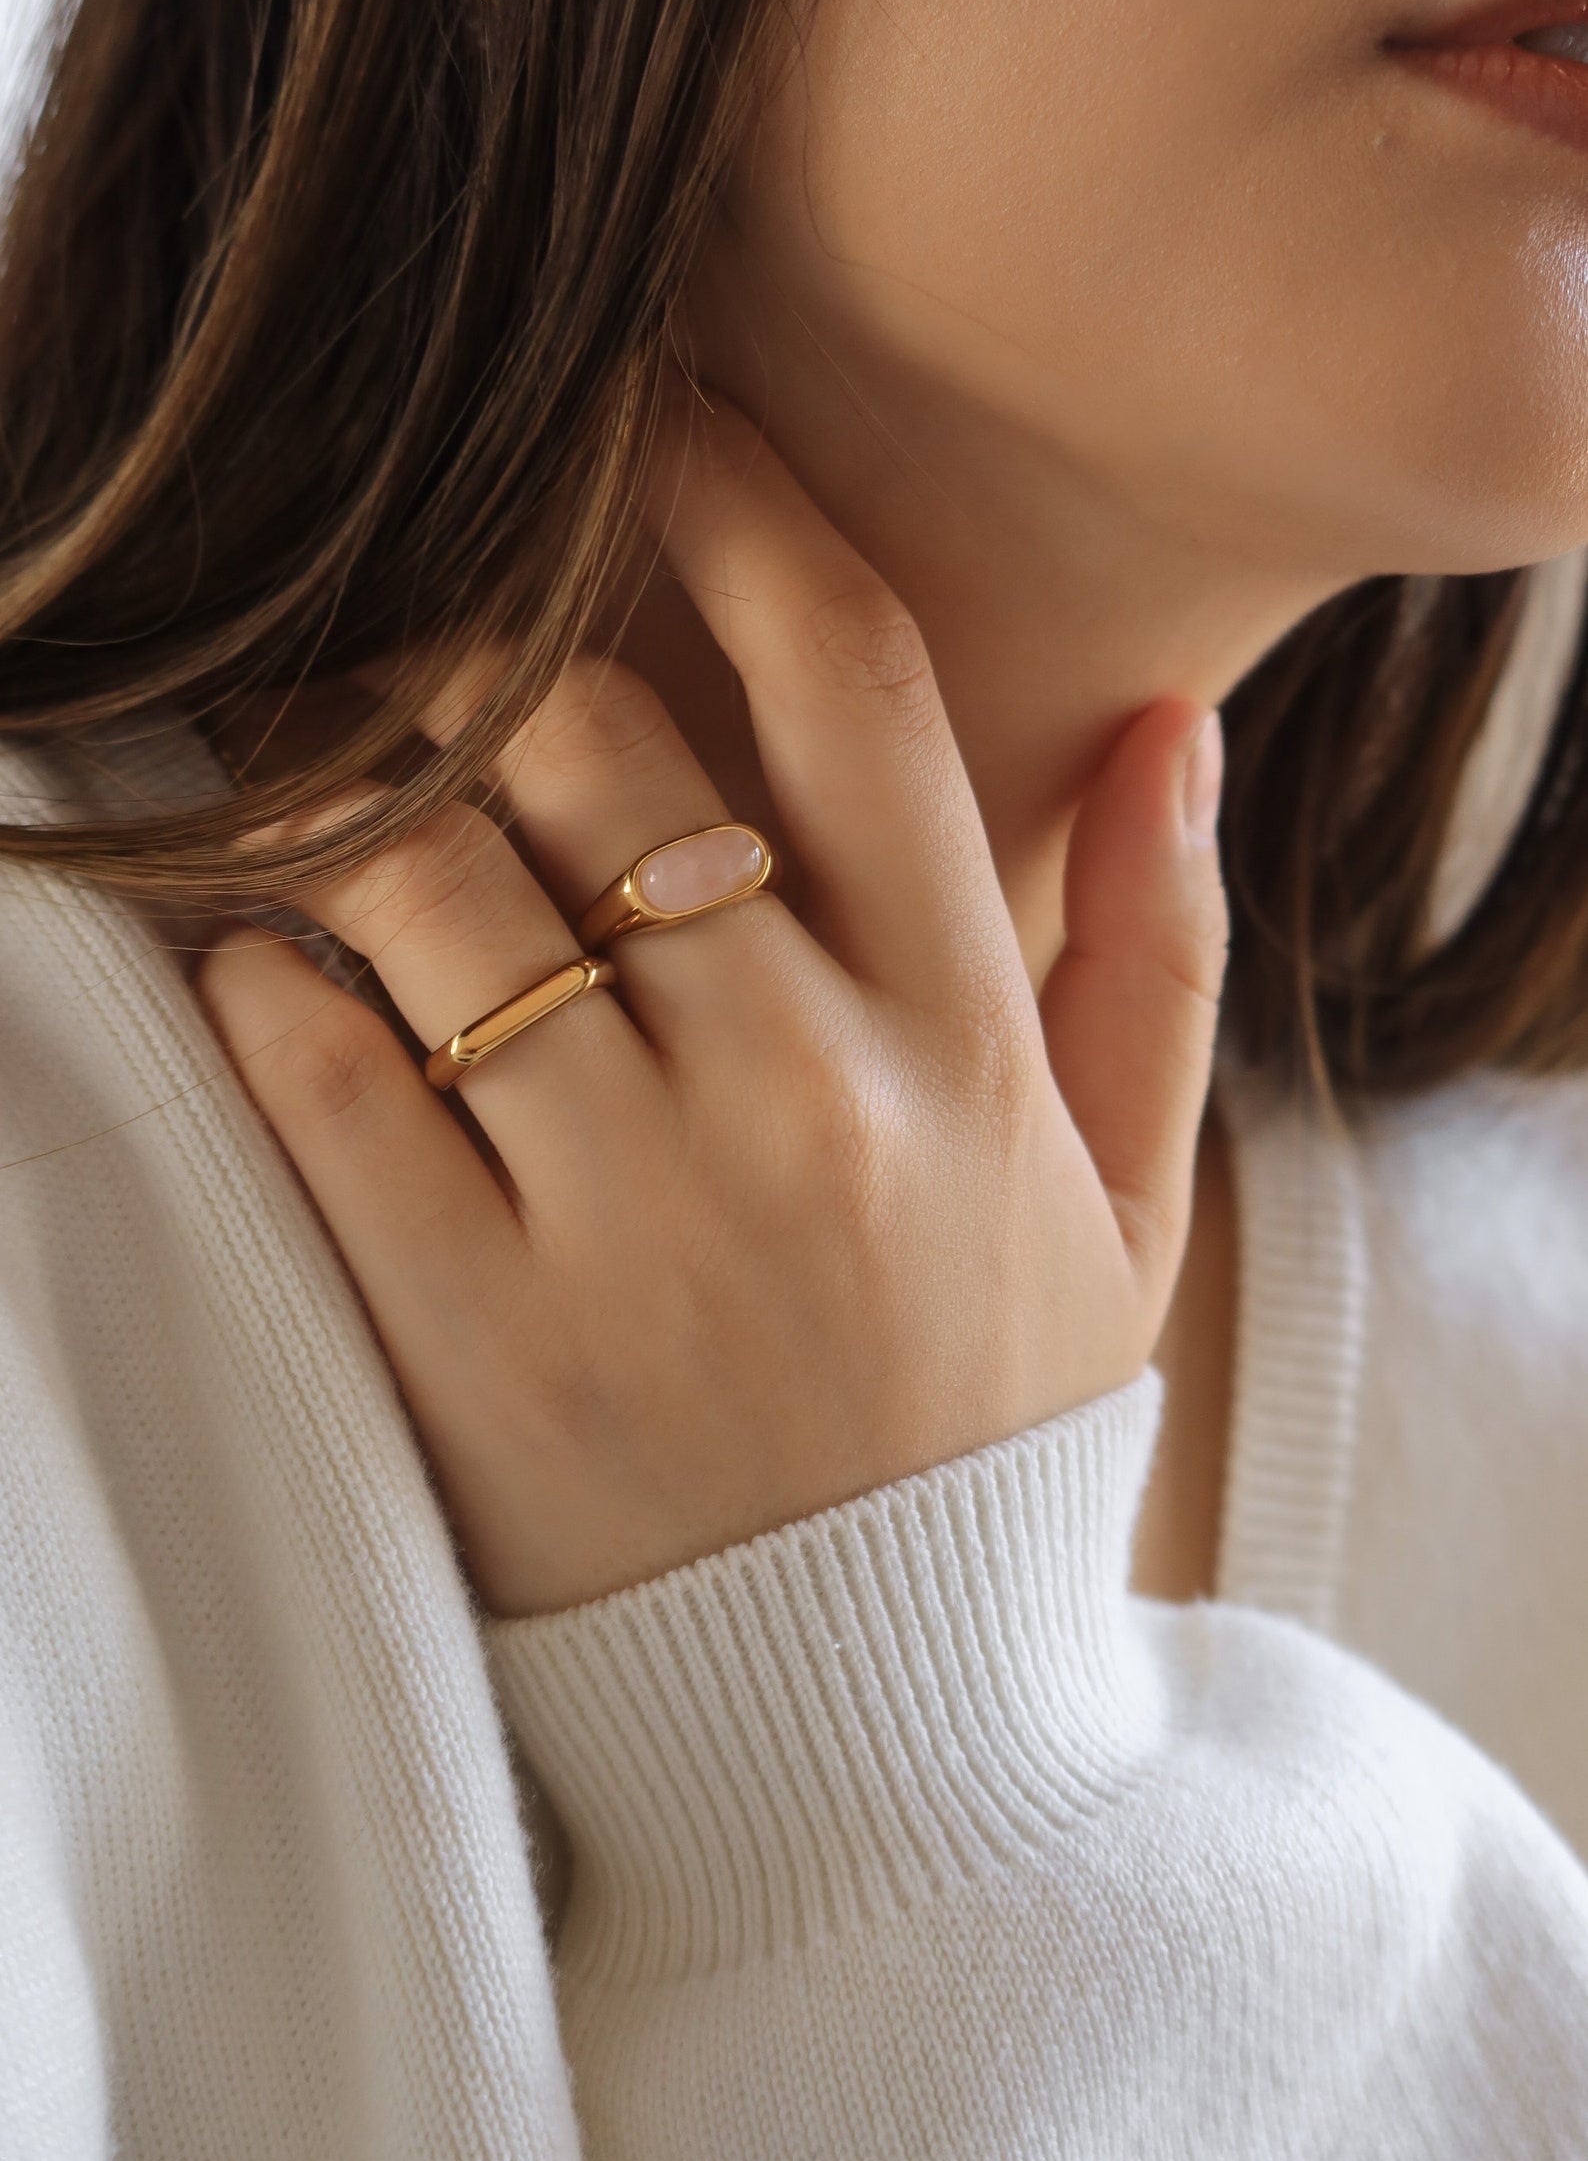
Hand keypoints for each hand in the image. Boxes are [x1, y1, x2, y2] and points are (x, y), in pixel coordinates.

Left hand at [198, 398, 1227, 1616]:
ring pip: (425, 877)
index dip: (730, 501)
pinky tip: (284, 978)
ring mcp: (623, 1213)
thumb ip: (1153, 960)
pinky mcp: (466, 1332)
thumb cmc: (982, 1438)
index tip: (645, 427)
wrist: (871, 1733)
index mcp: (960, 1043)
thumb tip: (1166, 725)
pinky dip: (266, 984)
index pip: (844, 681)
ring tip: (332, 785)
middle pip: (590, 738)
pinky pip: (310, 1071)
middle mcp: (797, 1095)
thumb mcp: (1124, 1212)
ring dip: (348, 790)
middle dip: (482, 648)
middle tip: (433, 650)